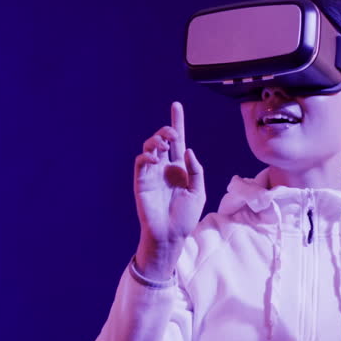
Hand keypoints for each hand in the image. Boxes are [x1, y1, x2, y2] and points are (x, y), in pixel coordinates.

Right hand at [133, 102, 204, 278]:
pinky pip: (141, 162)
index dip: (177, 122)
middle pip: (163, 139)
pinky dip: (146, 156)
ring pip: (150, 147)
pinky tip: (155, 158)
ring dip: (156, 140)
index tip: (176, 105)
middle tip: (173, 134)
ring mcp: (152, 174)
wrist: (170, 235)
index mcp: (180, 168)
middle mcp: (165, 167)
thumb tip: (187, 149)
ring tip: (165, 144)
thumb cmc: (185, 217)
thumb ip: (195, 170)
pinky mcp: (142, 181)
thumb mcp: (198, 192)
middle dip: (167, 130)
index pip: (178, 141)